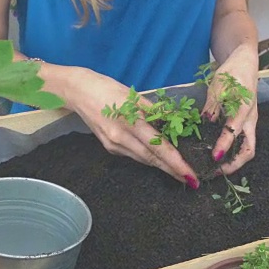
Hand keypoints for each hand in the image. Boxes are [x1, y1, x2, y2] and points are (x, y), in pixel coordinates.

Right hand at [62, 67, 199, 188]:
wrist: (77, 91)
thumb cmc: (107, 88)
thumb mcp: (134, 96)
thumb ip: (156, 110)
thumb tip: (177, 119)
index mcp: (130, 122)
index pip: (159, 147)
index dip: (176, 163)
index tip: (190, 175)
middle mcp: (121, 138)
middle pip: (152, 159)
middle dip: (172, 170)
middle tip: (190, 180)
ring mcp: (113, 145)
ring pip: (143, 159)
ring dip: (161, 166)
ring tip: (178, 171)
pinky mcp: (109, 147)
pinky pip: (133, 155)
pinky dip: (147, 157)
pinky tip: (157, 158)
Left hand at [201, 45, 258, 175]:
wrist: (245, 62)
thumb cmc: (232, 71)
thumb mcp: (219, 84)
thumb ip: (212, 105)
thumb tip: (206, 122)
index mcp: (244, 108)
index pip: (235, 131)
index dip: (224, 145)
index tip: (214, 157)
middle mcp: (250, 119)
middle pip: (249, 149)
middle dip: (235, 164)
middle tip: (217, 172)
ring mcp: (250, 122)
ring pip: (247, 148)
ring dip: (234, 160)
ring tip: (216, 168)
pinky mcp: (246, 123)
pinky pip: (242, 141)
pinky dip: (232, 151)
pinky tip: (218, 155)